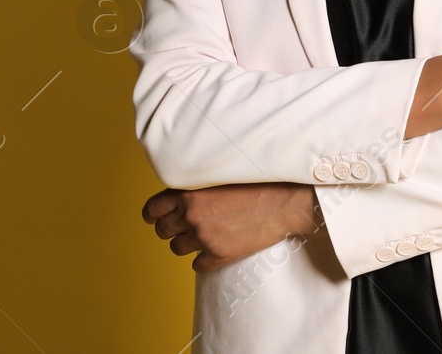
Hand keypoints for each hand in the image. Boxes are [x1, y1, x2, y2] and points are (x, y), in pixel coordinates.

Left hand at [141, 183, 320, 272]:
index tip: (158, 216)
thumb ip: (200, 185)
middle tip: (188, 225)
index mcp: (190, 193)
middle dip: (172, 228)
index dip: (154, 213)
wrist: (287, 202)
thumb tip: (183, 194)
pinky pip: (197, 265)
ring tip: (206, 235)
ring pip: (177, 248)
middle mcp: (192, 215)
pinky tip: (218, 248)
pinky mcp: (219, 255)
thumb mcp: (224, 175)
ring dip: (188, 243)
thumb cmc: (261, 183)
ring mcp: (204, 237)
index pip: (154, 208)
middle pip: (163, 231)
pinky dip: (204, 259)